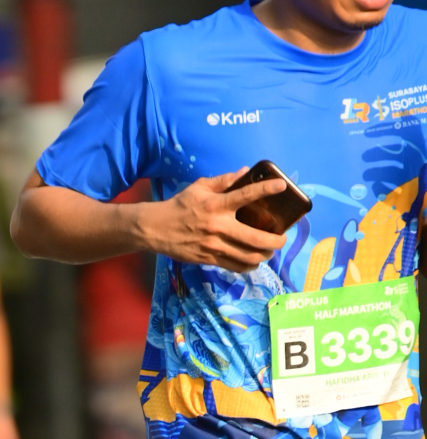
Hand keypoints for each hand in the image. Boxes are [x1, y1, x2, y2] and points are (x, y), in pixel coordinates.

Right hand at [136, 169, 290, 272]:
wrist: (156, 229)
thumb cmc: (180, 205)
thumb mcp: (199, 187)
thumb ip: (223, 181)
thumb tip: (245, 172)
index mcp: (216, 205)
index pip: (246, 195)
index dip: (266, 190)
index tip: (282, 187)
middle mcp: (218, 226)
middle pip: (255, 238)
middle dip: (275, 241)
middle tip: (282, 238)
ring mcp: (214, 246)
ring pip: (248, 257)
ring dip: (264, 255)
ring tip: (269, 251)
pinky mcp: (209, 259)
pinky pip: (235, 266)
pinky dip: (249, 265)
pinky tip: (253, 260)